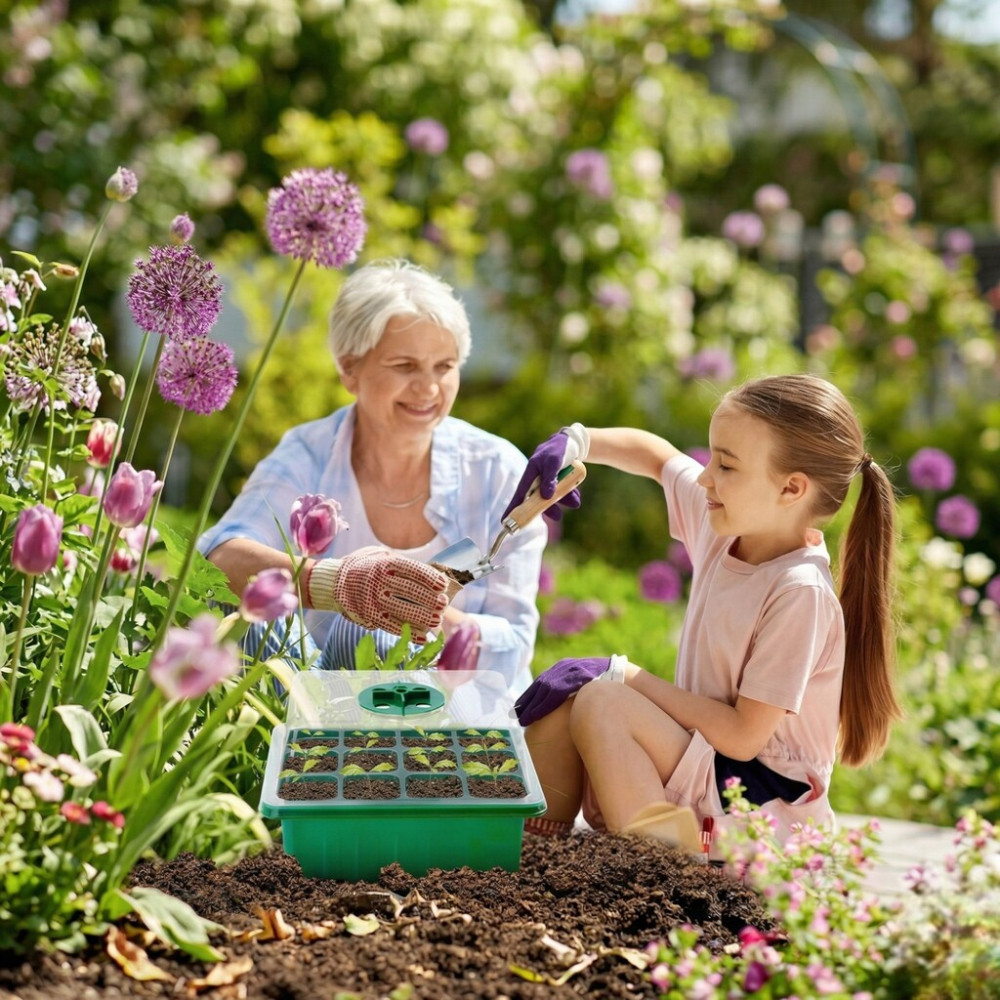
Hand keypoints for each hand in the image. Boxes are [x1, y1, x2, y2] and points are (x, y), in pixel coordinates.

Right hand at [309, 546, 447, 635]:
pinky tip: (423, 637)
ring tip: (437, 620)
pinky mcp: (369, 616)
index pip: (412, 570)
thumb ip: (402, 563)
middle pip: (409, 590)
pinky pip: (392, 625)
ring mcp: (373, 599)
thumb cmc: (367, 567)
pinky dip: (409, 633)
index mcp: (385, 564)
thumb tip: (432, 574)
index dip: (429, 578)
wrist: (335, 581)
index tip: (443, 585)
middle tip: (443, 604)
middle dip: (429, 599)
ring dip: (422, 617)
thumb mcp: (381, 556)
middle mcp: (378, 581)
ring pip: (402, 609)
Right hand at [501, 424, 588, 521]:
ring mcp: (547, 482)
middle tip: (557, 516)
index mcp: (530, 473)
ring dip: (564, 501)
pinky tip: (576, 495)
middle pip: (538, 500)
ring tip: (575, 501)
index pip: (520, 494)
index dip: (513, 508)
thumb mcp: (554, 461)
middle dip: (549, 508)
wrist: (572, 442)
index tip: (504, 521)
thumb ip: (549, 478)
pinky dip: (570, 496)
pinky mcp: (558, 483)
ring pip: (553, 498)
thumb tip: (546, 497)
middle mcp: (537, 480)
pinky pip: (562, 494)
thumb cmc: (558, 448)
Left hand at [513, 656, 610, 725]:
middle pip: (540, 684)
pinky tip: (534, 716)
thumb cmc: (607, 683)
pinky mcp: (576, 676)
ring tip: (522, 720)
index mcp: (565, 668)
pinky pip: (555, 692)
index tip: (519, 709)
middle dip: (526, 700)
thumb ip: (574, 692)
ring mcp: (571, 670)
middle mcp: (565, 667)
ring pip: (544, 688)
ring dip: (531, 705)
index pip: (543, 682)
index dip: (530, 696)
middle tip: (514, 716)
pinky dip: (543, 704)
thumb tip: (567, 709)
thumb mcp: (586, 685)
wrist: (624, 673)